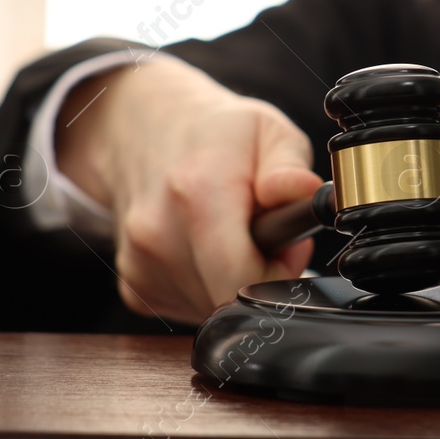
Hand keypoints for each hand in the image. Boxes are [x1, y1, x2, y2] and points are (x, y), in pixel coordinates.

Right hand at [55, 55, 320, 324]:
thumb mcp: (268, 130)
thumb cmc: (215, 133)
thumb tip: (306, 192)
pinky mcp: (133, 285)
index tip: (288, 247)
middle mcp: (158, 234)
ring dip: (234, 282)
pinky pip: (188, 308)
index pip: (242, 278)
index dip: (280, 275)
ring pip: (210, 308)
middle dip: (261, 278)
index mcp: (198, 193)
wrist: (144, 131)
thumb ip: (290, 167)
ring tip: (237, 236)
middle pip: (229, 298)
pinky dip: (208, 287)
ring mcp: (140, 263)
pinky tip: (208, 248)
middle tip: (268, 236)